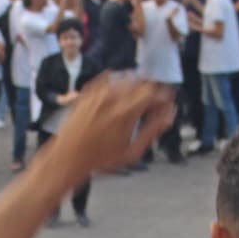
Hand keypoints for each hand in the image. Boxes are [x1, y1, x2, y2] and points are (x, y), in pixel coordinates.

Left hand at [41, 77, 174, 182]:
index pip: (153, 92)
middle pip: (141, 82)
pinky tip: (119, 95)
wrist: (67, 158)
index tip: (167, 102)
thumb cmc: (100, 159)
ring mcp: (98, 93)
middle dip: (151, 89)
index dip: (164, 95)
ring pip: (125, 78)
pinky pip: (108, 79)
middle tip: (155, 101)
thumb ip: (153, 130)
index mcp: (126, 112)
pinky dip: (118, 84)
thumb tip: (170, 115)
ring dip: (136, 85)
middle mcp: (112, 98)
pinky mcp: (87, 92)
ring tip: (138, 99)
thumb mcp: (132, 151)